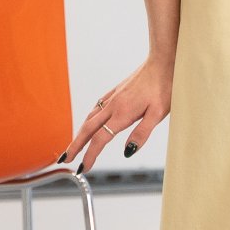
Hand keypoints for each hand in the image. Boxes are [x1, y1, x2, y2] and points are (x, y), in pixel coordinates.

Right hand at [63, 57, 172, 174]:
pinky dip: (88, 119)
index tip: (83, 168)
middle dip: (75, 146)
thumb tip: (127, 152)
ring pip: (90, 118)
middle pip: (88, 129)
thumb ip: (142, 133)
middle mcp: (113, 105)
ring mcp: (113, 97)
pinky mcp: (116, 91)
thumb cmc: (165, 86)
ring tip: (73, 146)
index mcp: (123, 113)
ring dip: (79, 133)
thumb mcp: (159, 114)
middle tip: (64, 159)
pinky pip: (96, 107)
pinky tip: (88, 122)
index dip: (90, 155)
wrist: (163, 61)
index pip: (100, 139)